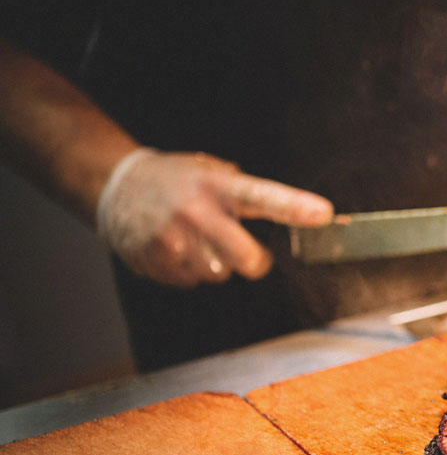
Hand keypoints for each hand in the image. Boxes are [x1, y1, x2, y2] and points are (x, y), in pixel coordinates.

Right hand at [97, 148, 332, 286]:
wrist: (116, 185)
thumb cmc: (177, 180)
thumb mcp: (212, 172)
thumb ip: (248, 192)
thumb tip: (303, 214)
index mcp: (216, 185)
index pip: (262, 196)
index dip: (294, 206)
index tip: (322, 214)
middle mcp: (195, 211)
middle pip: (244, 257)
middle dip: (254, 262)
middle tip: (251, 255)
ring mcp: (171, 238)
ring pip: (217, 274)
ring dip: (216, 265)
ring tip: (197, 241)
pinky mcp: (152, 259)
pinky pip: (190, 281)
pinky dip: (189, 271)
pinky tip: (176, 248)